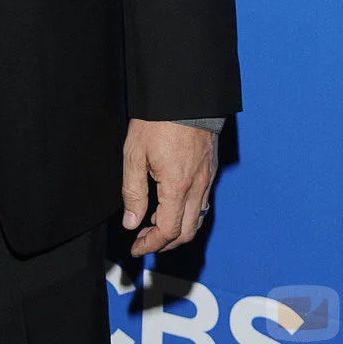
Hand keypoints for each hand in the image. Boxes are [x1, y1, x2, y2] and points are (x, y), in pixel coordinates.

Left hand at [121, 119, 216, 255]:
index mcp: (178, 187)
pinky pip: (203, 203)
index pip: (168, 231)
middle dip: (165, 243)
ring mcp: (207, 179)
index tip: (136, 247)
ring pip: (197, 219)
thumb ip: (133, 192)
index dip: (151, 244)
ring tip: (154, 226)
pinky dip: (188, 214)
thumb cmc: (158, 121)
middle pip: (187, 232)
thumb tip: (131, 222)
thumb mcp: (134, 154)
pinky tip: (171, 206)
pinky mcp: (211, 169)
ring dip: (178, 230)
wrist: (185, 96)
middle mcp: (198, 188)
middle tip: (144, 241)